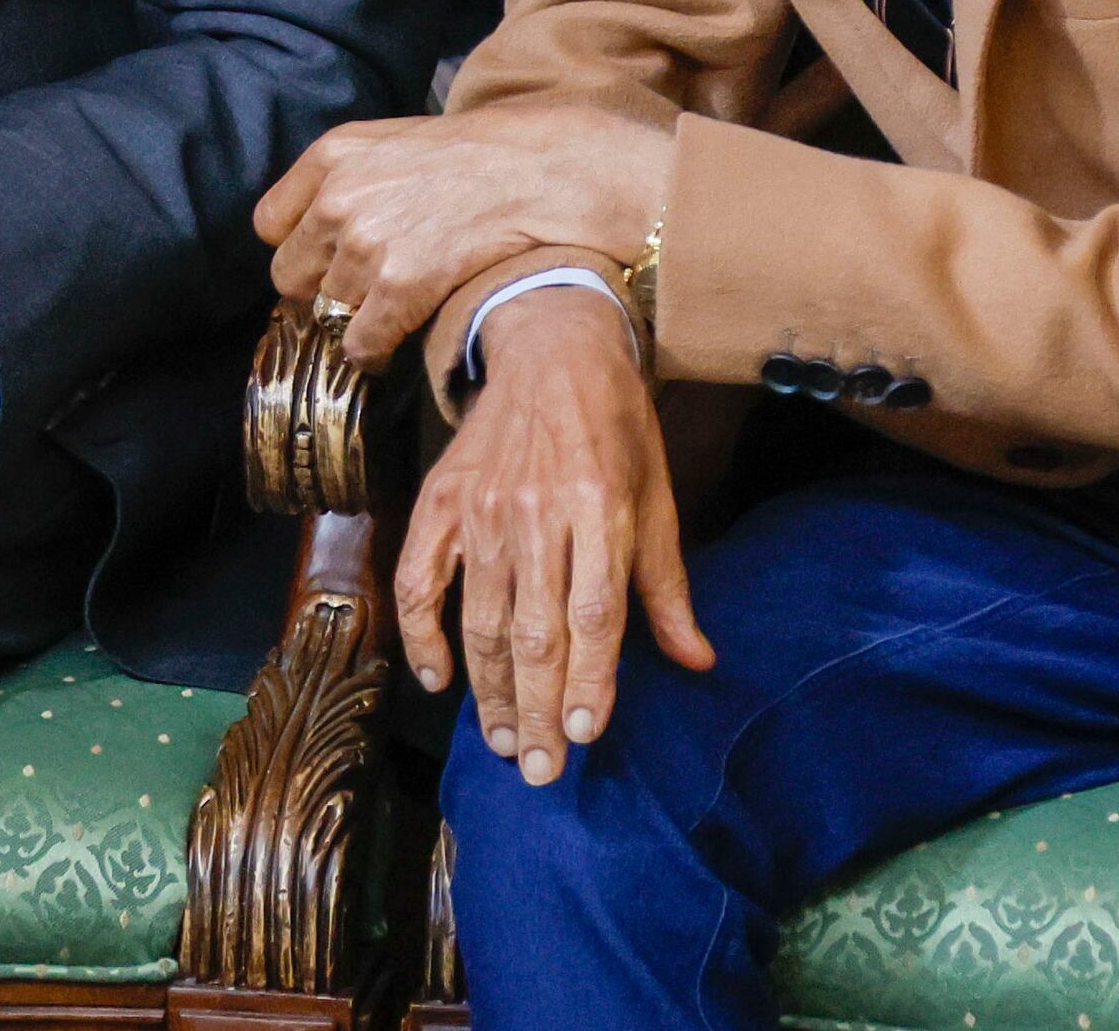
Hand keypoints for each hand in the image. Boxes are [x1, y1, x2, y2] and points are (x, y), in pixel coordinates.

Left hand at [256, 97, 669, 368]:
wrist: (543, 173)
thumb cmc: (479, 156)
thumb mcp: (397, 141)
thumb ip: (349, 177)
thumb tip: (317, 230)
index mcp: (332, 154)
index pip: (270, 224)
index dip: (299, 246)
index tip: (325, 257)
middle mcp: (338, 198)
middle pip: (290, 274)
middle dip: (322, 286)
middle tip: (363, 288)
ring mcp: (366, 244)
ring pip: (328, 312)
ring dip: (356, 317)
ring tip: (395, 306)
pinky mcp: (398, 287)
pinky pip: (360, 342)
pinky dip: (377, 348)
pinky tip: (402, 331)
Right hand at [395, 286, 710, 785]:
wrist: (552, 348)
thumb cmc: (617, 429)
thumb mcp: (657, 498)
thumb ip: (668, 588)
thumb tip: (698, 662)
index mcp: (601, 508)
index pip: (594, 613)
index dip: (590, 678)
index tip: (585, 733)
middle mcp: (540, 512)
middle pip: (536, 631)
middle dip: (536, 709)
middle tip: (538, 769)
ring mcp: (483, 507)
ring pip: (482, 617)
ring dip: (489, 688)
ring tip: (501, 740)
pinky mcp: (441, 500)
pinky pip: (420, 578)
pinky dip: (422, 632)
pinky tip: (437, 677)